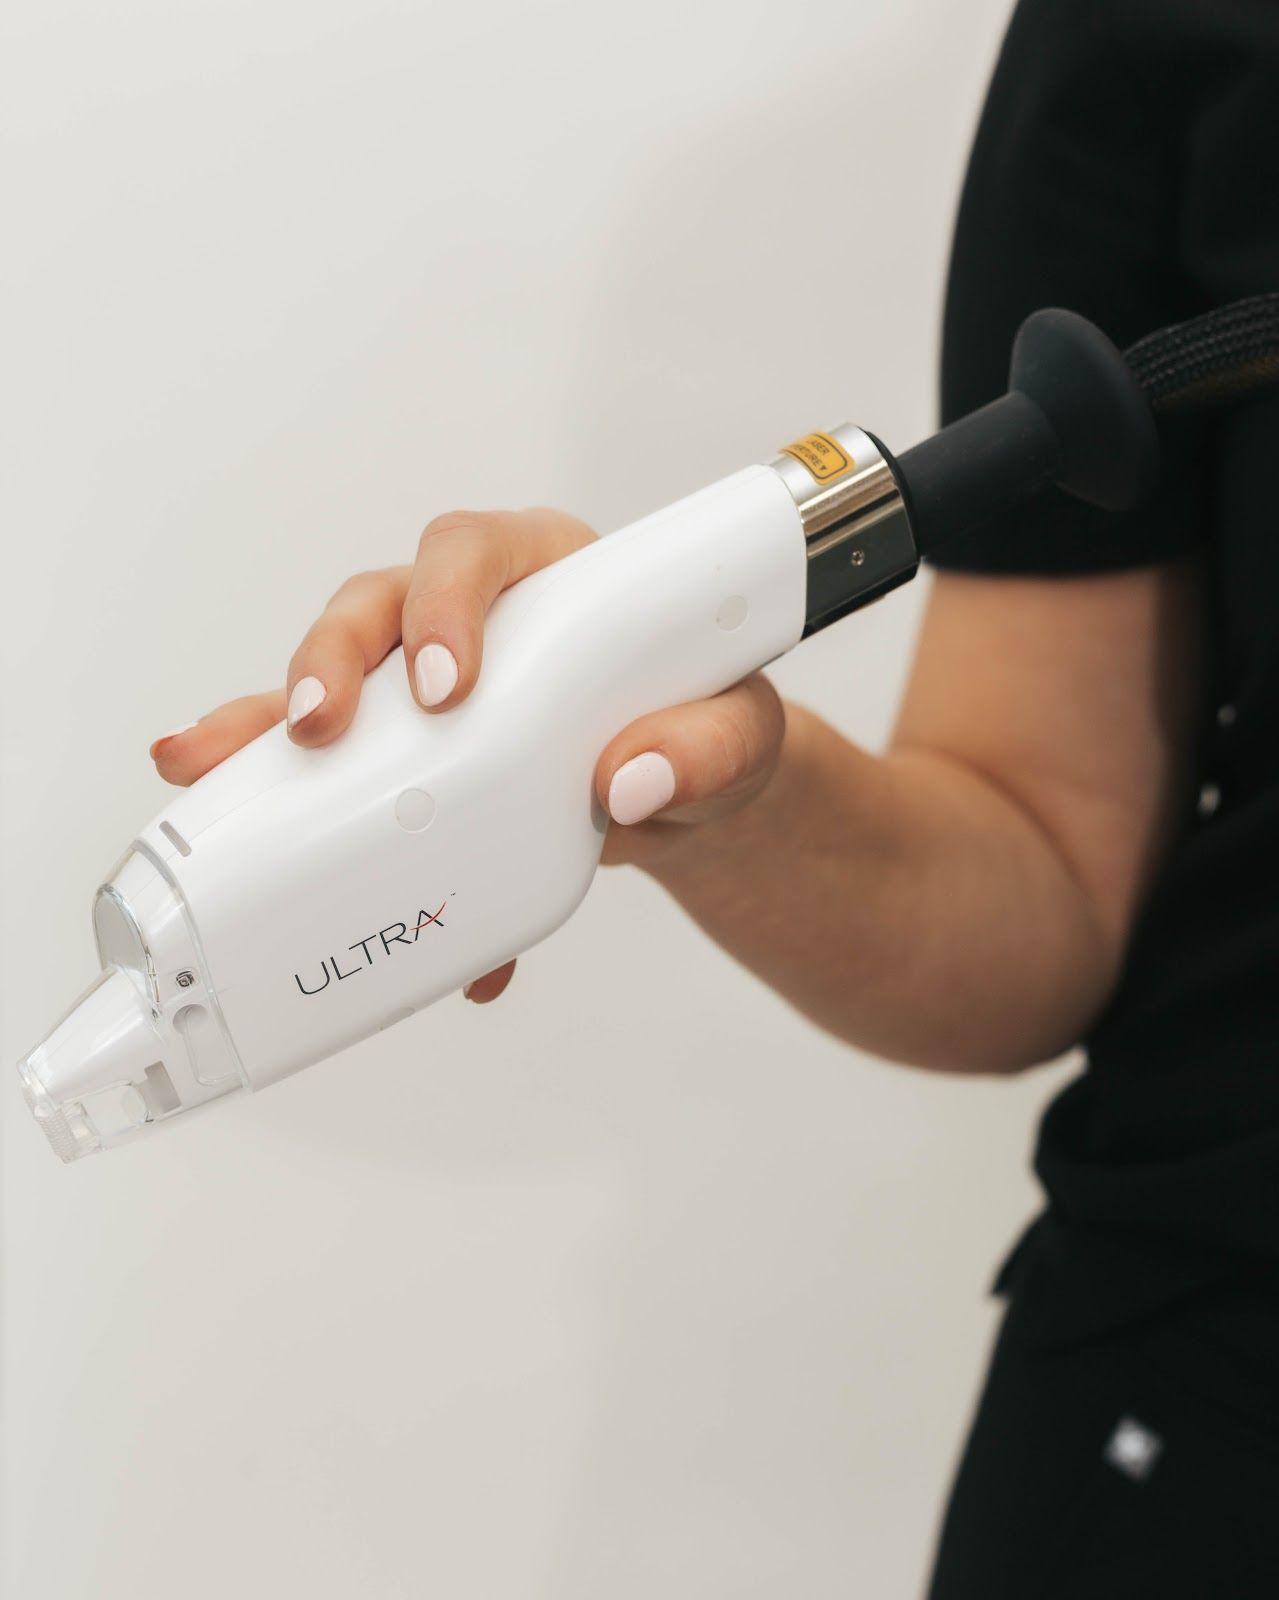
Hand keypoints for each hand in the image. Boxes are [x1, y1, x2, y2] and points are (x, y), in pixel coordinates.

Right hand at [151, 508, 787, 1000]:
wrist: (680, 786)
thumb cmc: (700, 727)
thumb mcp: (734, 734)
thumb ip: (709, 748)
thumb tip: (630, 780)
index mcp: (546, 574)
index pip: (473, 550)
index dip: (444, 601)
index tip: (445, 683)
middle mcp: (467, 614)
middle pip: (373, 606)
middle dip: (331, 660)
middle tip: (319, 727)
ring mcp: (419, 680)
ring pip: (328, 679)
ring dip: (261, 724)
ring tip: (204, 767)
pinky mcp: (400, 748)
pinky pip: (332, 768)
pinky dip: (295, 814)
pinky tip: (256, 850)